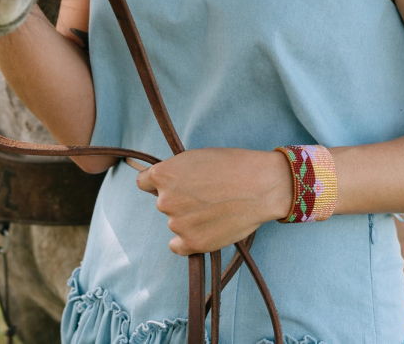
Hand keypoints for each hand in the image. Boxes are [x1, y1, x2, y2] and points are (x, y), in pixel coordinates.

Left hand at [136, 148, 292, 255]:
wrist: (259, 185)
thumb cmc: (231, 165)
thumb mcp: (195, 157)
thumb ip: (175, 172)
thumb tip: (166, 184)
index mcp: (163, 174)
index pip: (144, 182)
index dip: (160, 182)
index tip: (173, 184)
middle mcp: (164, 200)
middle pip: (163, 202)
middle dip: (179, 199)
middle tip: (205, 195)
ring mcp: (177, 223)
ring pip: (175, 221)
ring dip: (188, 218)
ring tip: (214, 209)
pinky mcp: (192, 243)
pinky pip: (177, 246)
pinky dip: (187, 240)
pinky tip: (204, 229)